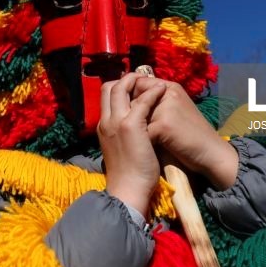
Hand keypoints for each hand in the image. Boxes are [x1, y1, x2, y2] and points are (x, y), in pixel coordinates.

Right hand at [98, 72, 166, 217]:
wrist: (128, 188)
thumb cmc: (127, 173)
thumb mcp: (119, 148)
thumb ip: (120, 134)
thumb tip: (128, 127)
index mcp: (103, 127)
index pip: (104, 97)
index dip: (118, 88)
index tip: (131, 86)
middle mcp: (106, 121)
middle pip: (108, 88)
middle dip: (123, 80)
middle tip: (139, 78)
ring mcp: (117, 121)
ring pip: (121, 89)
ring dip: (136, 81)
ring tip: (150, 80)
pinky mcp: (131, 125)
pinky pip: (141, 100)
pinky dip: (152, 92)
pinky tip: (162, 90)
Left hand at [133, 77, 237, 189]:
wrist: (211, 153)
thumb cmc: (191, 134)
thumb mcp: (174, 110)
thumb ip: (156, 102)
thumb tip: (129, 100)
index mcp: (170, 87)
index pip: (139, 83)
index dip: (130, 98)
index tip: (130, 114)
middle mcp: (168, 92)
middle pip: (134, 97)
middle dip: (130, 114)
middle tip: (133, 129)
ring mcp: (166, 107)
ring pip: (135, 114)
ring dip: (135, 128)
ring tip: (139, 139)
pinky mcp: (163, 125)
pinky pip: (141, 131)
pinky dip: (141, 140)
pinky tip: (145, 148)